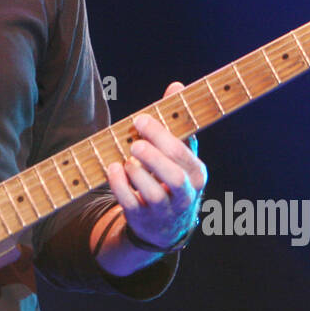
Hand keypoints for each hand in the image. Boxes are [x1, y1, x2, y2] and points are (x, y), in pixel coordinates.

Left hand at [103, 81, 206, 249]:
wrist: (165, 225)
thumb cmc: (170, 176)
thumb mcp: (178, 152)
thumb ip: (175, 121)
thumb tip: (176, 85)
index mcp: (196, 173)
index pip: (182, 153)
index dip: (161, 135)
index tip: (140, 119)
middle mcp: (185, 194)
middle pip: (174, 177)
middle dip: (153, 157)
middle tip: (134, 142)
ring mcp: (165, 211)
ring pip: (155, 195)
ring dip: (137, 173)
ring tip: (127, 159)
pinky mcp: (144, 220)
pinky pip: (132, 205)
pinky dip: (120, 187)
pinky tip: (113, 169)